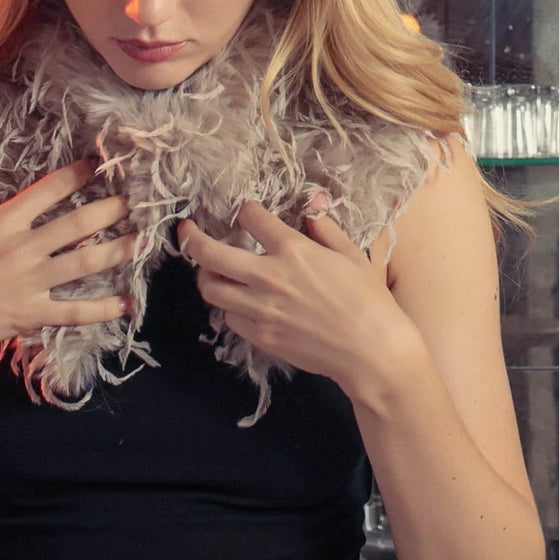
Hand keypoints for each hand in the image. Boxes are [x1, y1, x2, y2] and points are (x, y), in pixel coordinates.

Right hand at [0, 160, 135, 381]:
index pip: (49, 190)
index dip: (78, 174)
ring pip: (85, 262)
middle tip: (137, 200)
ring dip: (118, 251)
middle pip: (78, 222)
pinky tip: (125, 304)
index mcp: (1, 222)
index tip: (100, 164)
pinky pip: (74, 311)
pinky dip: (102, 309)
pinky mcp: (29, 314)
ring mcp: (29, 282)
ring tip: (143, 241)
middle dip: (111, 209)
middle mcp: (21, 248)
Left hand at [179, 200, 417, 398]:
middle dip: (193, 239)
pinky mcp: (261, 336)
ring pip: (212, 288)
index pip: (251, 218)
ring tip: (208, 269)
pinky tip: (238, 301)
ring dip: (206, 275)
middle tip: (186, 232)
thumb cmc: (369, 300)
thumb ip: (326, 228)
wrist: (371, 351)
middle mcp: (269, 276)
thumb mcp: (351, 254)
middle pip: (211, 253)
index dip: (246, 211)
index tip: (244, 211)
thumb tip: (312, 208)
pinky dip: (228, 305)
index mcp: (293, 250)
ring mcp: (261, 309)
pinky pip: (230, 317)